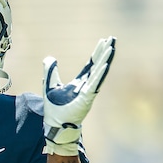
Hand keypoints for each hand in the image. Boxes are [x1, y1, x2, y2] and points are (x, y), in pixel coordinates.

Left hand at [42, 36, 115, 155]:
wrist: (54, 124)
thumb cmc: (54, 109)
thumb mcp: (49, 84)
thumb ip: (50, 71)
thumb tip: (50, 58)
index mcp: (79, 82)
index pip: (90, 65)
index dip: (97, 52)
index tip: (104, 41)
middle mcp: (86, 85)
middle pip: (97, 65)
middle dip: (104, 52)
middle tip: (113, 38)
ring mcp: (88, 91)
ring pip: (99, 72)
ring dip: (105, 59)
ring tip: (112, 47)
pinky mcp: (87, 98)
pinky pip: (95, 84)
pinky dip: (100, 74)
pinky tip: (105, 64)